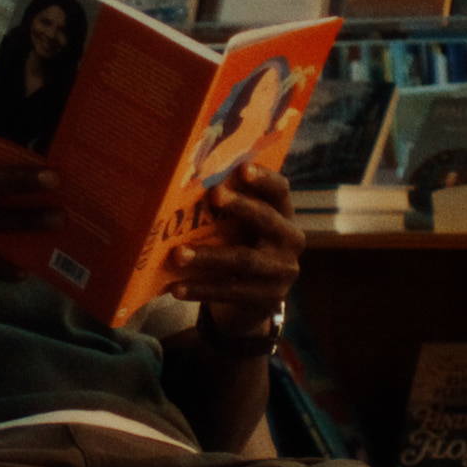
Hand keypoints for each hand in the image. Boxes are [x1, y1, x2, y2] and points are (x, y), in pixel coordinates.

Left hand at [169, 164, 299, 347]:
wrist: (257, 298)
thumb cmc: (243, 247)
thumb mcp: (246, 227)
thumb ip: (230, 209)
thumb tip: (188, 184)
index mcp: (284, 215)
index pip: (280, 191)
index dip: (264, 179)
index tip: (242, 168)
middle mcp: (289, 240)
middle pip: (266, 219)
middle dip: (240, 206)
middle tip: (213, 194)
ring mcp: (281, 271)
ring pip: (244, 260)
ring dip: (208, 256)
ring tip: (178, 255)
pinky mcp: (267, 298)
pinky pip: (230, 291)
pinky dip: (201, 288)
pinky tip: (176, 288)